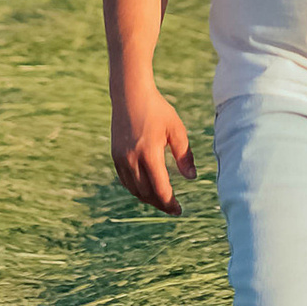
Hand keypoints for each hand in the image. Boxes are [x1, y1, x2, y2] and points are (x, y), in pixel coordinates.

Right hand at [110, 87, 194, 213]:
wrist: (130, 95)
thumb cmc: (157, 110)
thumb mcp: (176, 130)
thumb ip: (185, 155)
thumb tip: (191, 178)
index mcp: (149, 154)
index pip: (161, 189)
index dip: (170, 203)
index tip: (179, 210)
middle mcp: (132, 160)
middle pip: (147, 193)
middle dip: (160, 204)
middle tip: (172, 208)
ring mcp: (121, 159)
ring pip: (134, 190)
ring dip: (148, 199)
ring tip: (161, 201)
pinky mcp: (115, 156)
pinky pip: (126, 181)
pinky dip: (137, 189)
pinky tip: (147, 189)